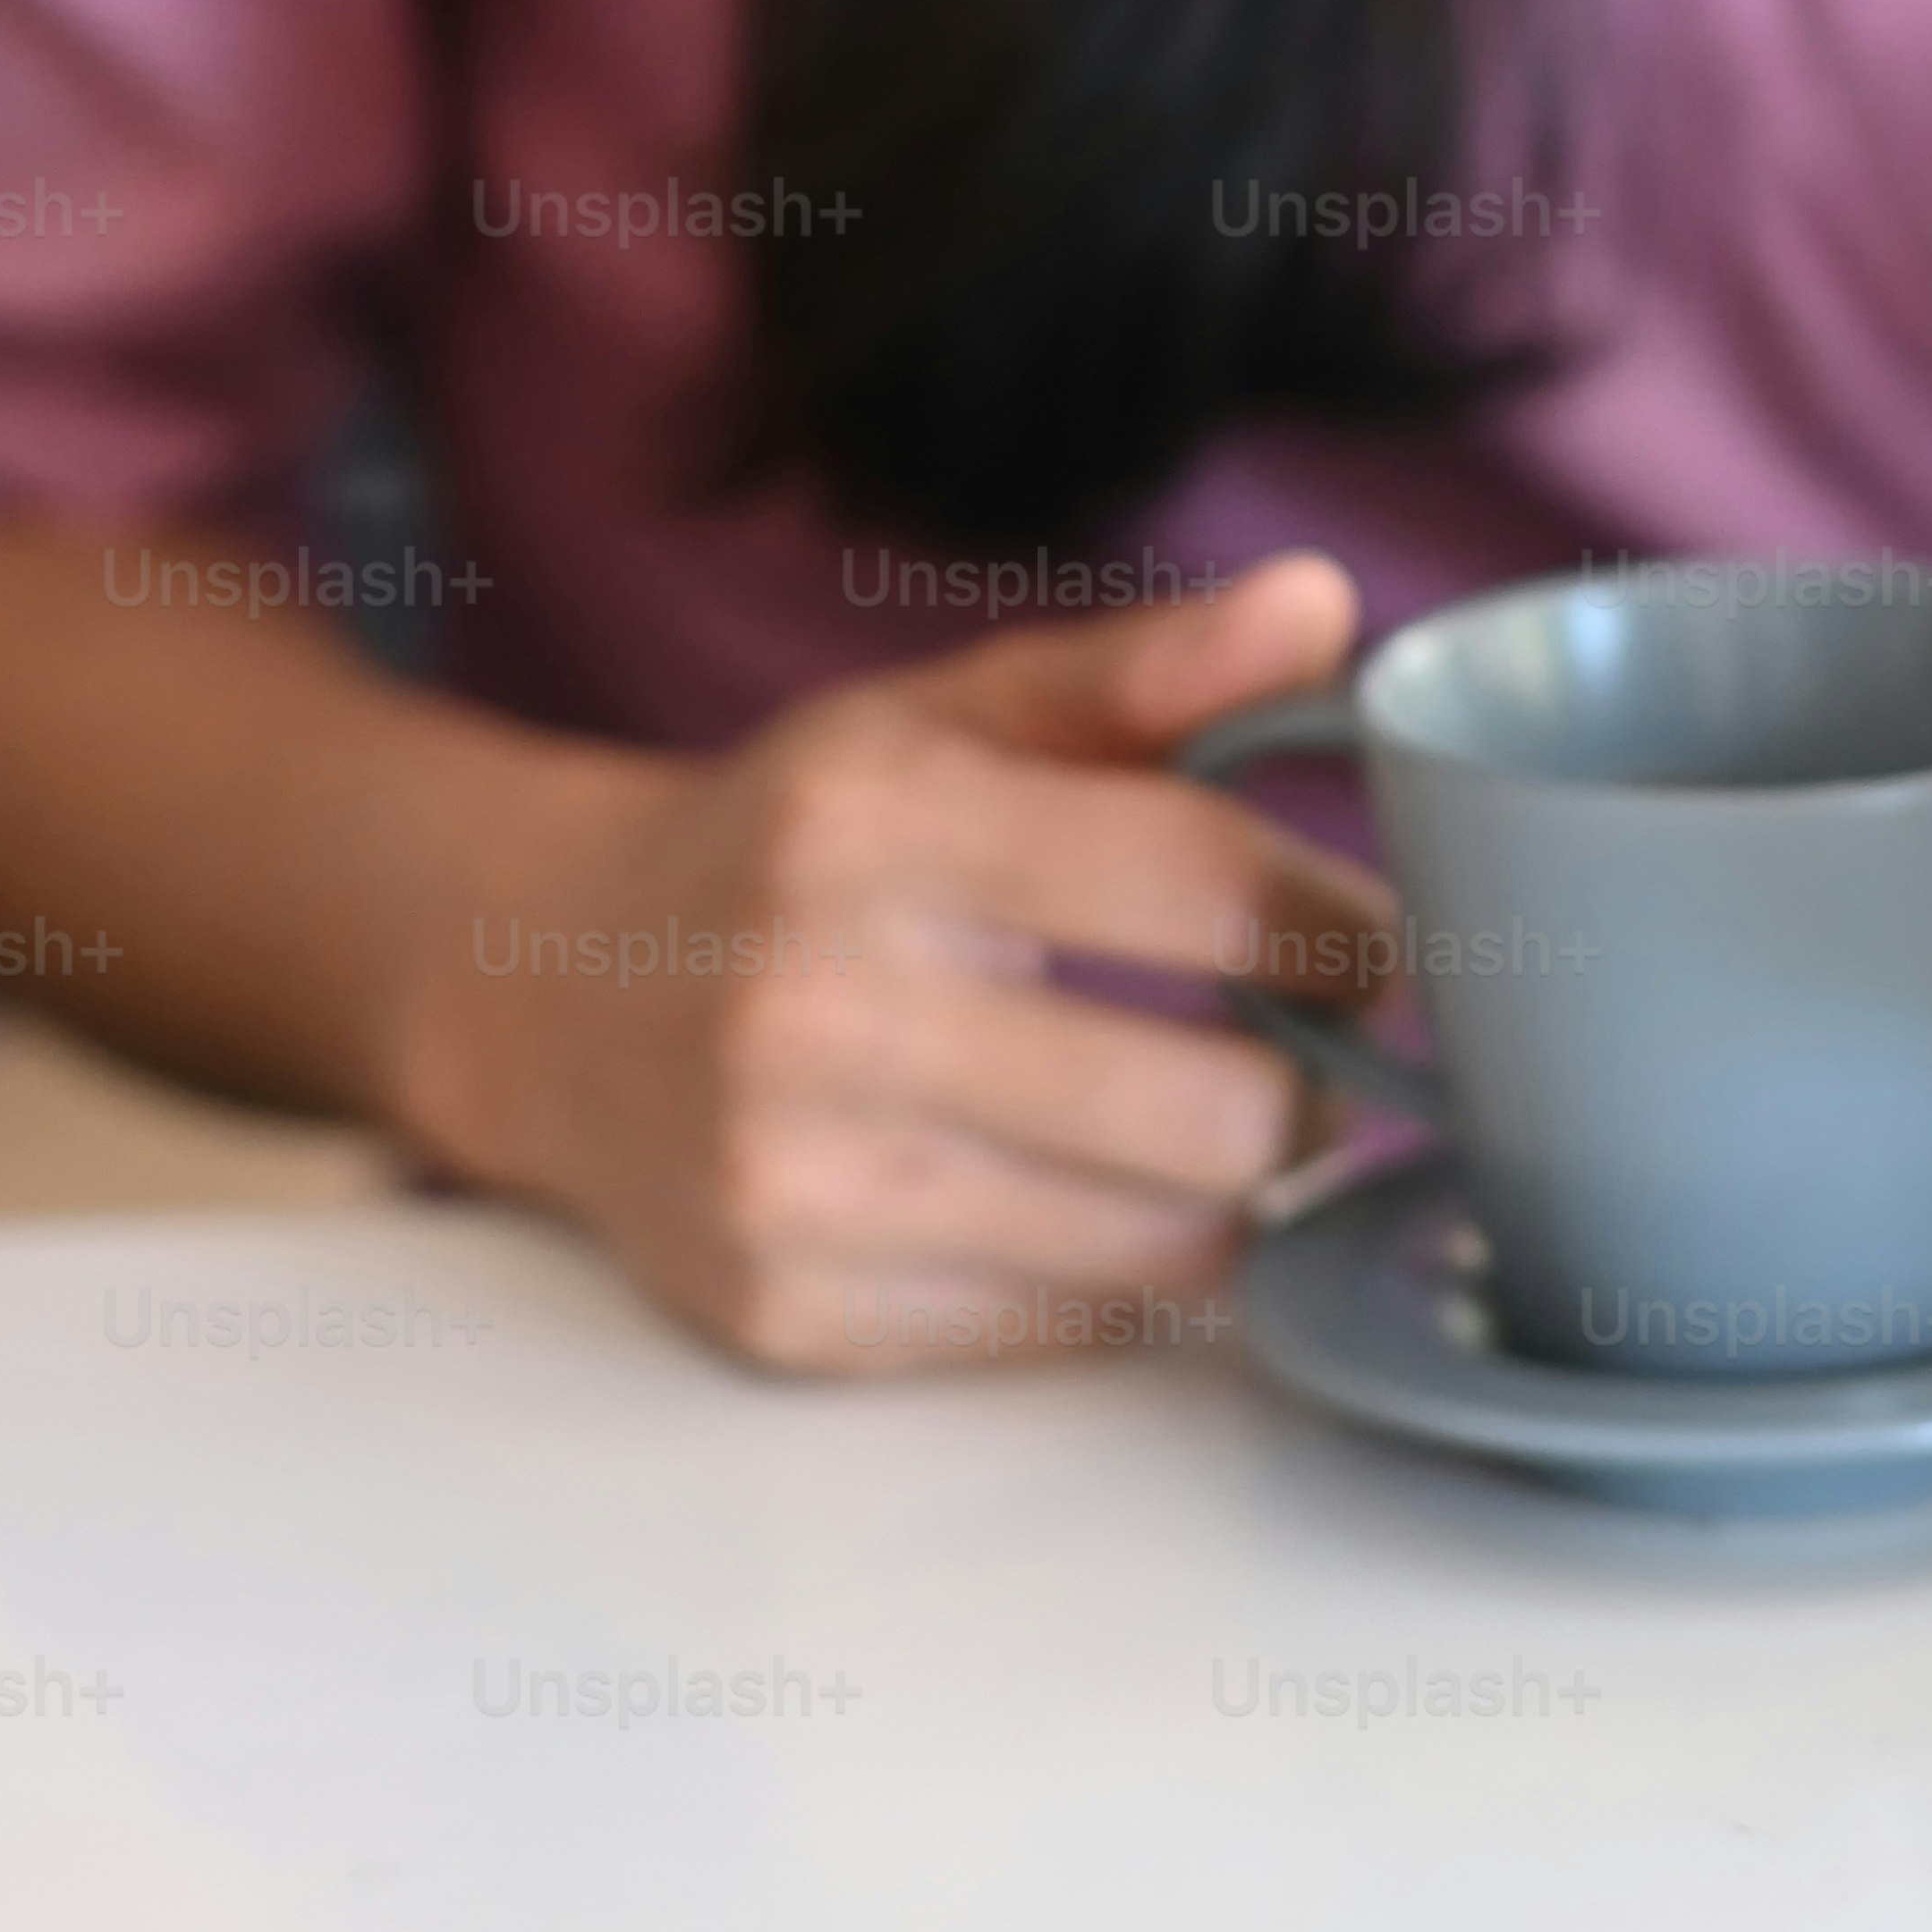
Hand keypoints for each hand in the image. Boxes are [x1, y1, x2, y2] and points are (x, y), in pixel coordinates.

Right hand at [380, 559, 1393, 1373]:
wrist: (546, 993)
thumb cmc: (796, 845)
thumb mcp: (947, 719)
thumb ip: (1145, 671)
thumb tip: (1329, 604)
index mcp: (873, 826)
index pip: (1209, 888)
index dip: (1348, 922)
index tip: (1385, 938)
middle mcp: (815, 1010)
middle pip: (1217, 1109)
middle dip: (1312, 1085)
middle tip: (1314, 1053)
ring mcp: (794, 1184)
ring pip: (1166, 1246)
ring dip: (1235, 1191)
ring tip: (1220, 1121)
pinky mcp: (791, 1317)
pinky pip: (1067, 1327)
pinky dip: (1119, 1268)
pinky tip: (1094, 1191)